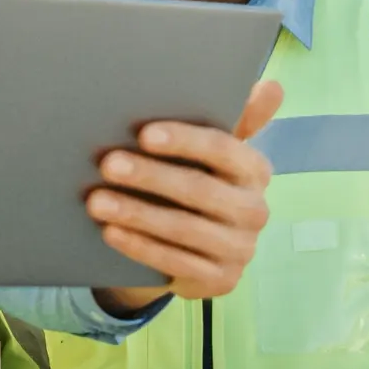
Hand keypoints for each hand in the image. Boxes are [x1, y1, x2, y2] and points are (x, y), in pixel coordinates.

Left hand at [91, 79, 281, 312]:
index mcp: (254, 169)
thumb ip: (235, 117)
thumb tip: (272, 87)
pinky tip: (110, 232)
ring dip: (137, 213)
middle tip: (107, 164)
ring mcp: (241, 249)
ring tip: (96, 200)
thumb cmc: (197, 177)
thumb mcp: (210, 149)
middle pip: (199, 189)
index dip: (183, 141)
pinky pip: (176, 264)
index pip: (222, 149)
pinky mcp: (221, 280)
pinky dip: (140, 246)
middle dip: (150, 176)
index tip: (143, 134)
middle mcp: (255, 210)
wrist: (194, 241)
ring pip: (184, 229)